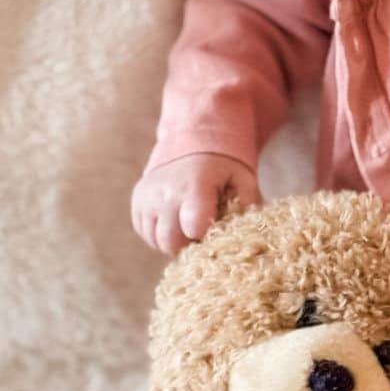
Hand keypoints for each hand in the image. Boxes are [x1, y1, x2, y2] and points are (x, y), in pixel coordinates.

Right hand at [130, 153, 260, 256]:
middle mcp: (165, 193)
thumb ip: (249, 205)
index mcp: (194, 186)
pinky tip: (176, 223)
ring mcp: (147, 197)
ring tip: (189, 228)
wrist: (191, 143)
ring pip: (156, 241)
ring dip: (174, 242)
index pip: (192, 227)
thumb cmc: (222, 167)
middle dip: (188, 247)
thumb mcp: (243, 178)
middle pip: (170, 241)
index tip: (213, 234)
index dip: (205, 239)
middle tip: (202, 237)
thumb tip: (251, 233)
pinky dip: (160, 235)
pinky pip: (146, 233)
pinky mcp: (137, 202)